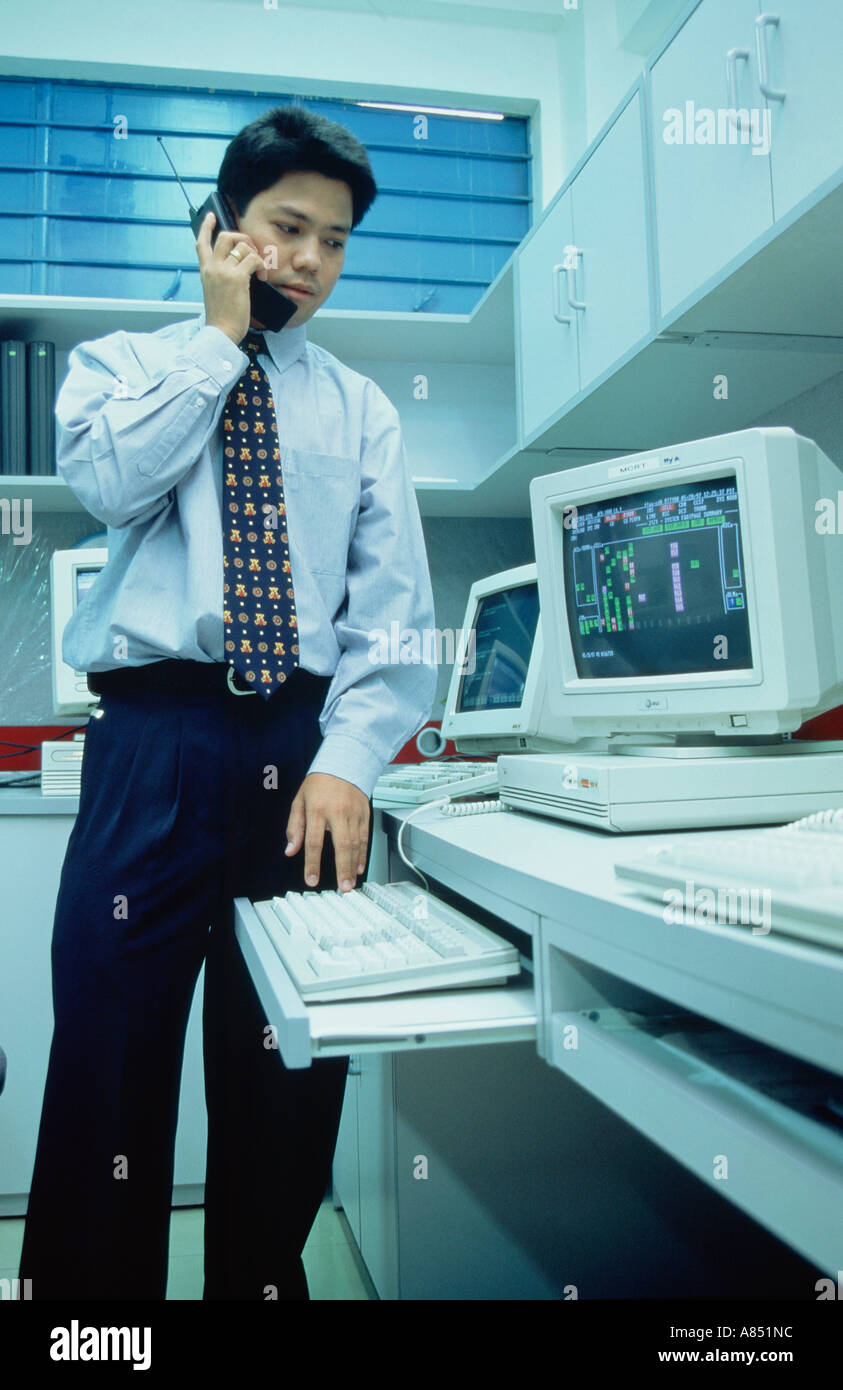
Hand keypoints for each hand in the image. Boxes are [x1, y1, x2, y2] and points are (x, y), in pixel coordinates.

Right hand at [195, 210, 268, 344]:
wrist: (221, 332)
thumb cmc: (222, 316)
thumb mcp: (215, 292)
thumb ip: (221, 276)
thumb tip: (239, 266)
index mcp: (205, 270)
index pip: (201, 242)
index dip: (206, 227)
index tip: (212, 216)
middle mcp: (212, 267)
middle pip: (226, 236)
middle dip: (243, 238)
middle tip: (252, 251)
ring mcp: (224, 271)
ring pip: (242, 244)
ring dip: (255, 253)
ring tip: (259, 269)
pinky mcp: (237, 278)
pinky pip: (253, 258)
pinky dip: (261, 264)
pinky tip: (262, 276)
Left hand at [285, 773, 369, 891]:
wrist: (343, 765)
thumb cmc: (318, 785)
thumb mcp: (299, 802)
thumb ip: (294, 828)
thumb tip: (290, 850)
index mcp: (317, 810)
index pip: (314, 842)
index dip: (312, 864)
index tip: (311, 880)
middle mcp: (337, 812)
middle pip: (341, 845)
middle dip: (341, 869)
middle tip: (342, 888)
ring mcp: (353, 814)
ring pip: (355, 844)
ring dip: (352, 866)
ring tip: (349, 884)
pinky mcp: (364, 814)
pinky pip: (365, 838)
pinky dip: (363, 855)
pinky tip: (358, 867)